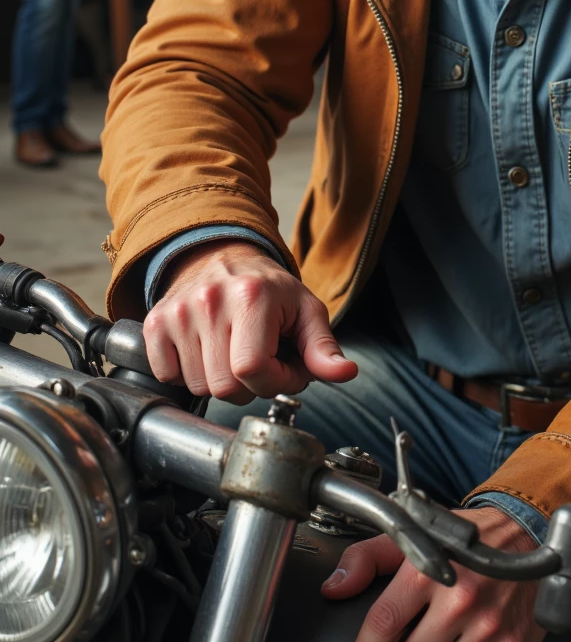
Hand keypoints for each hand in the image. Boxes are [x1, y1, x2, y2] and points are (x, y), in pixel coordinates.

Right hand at [144, 242, 356, 401]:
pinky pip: (167, 376)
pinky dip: (187, 374)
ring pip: (197, 386)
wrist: (222, 255)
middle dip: (249, 386)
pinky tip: (206, 352)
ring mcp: (178, 312)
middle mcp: (210, 301)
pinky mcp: (155, 322)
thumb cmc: (268, 288)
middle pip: (224, 386)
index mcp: (252, 296)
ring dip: (220, 381)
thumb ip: (323, 347)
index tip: (284, 369)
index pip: (254, 370)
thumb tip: (345, 372)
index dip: (274, 382)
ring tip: (234, 353)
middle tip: (260, 361)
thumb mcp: (305, 310)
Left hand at [323, 506, 545, 641]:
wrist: (526, 531)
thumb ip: (366, 558)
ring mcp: (490, 625)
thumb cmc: (463, 538)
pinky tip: (476, 638)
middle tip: (429, 622)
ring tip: (455, 626)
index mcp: (428, 571)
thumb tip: (333, 589)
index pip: (384, 623)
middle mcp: (461, 599)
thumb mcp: (413, 535)